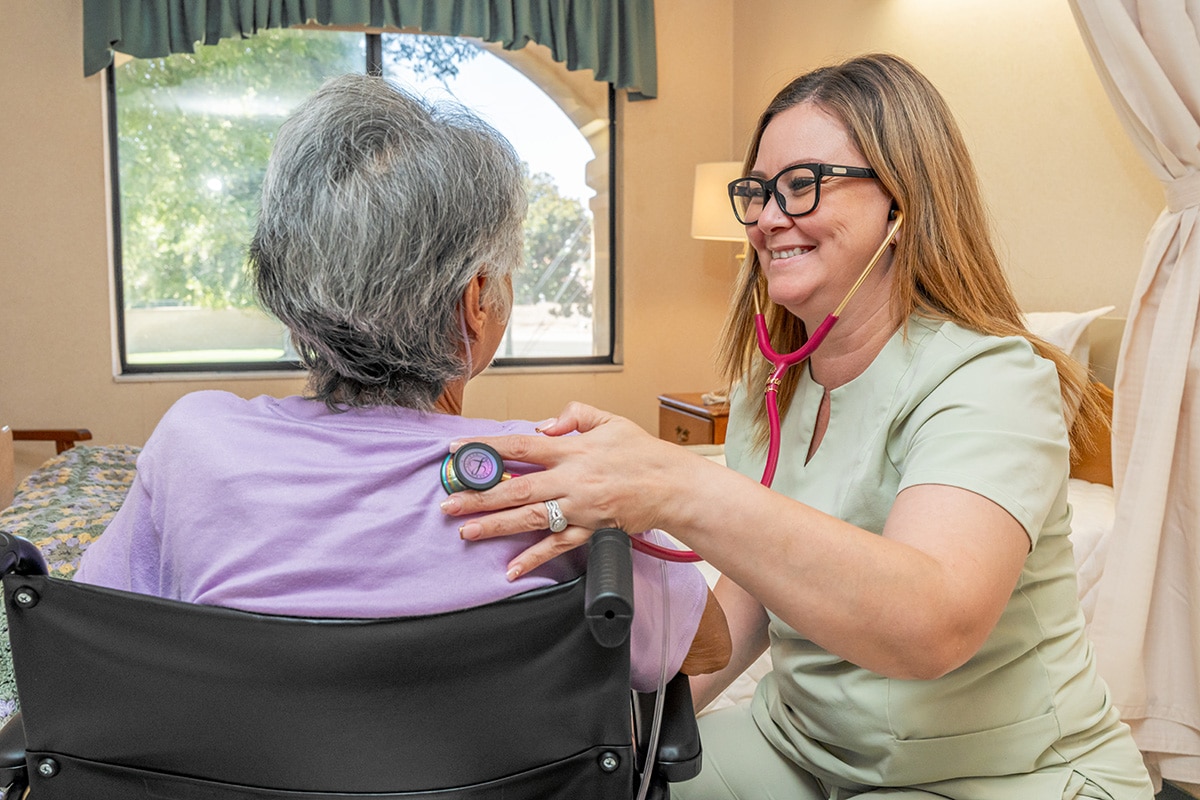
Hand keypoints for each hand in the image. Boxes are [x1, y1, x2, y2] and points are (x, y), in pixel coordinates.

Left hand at [439, 402, 688, 577]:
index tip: (456, 451)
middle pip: (516, 488)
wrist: (673, 486)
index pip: (520, 445)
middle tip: (448, 503)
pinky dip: (534, 559)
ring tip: (466, 531)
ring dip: (496, 526)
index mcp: (572, 450)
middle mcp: (570, 479)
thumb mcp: (610, 421)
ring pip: (530, 518)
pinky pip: (557, 546)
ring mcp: (579, 508)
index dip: (486, 448)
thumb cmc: (644, 453)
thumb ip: (575, 415)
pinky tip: (512, 570)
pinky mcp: (590, 529)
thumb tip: (543, 424)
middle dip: (479, 496)